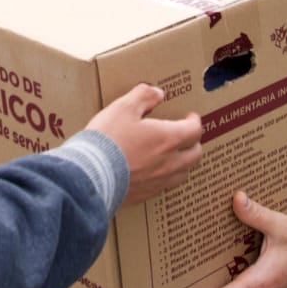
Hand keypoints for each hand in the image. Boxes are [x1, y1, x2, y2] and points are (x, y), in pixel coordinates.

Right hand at [84, 84, 201, 205]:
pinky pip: (164, 186)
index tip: (190, 118)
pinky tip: (153, 172)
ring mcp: (158, 181)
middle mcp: (169, 162)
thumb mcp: (123, 108)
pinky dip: (165, 177)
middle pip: (195, 155)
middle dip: (193, 143)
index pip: (194, 131)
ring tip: (174, 156)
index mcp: (168, 138)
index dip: (195, 122)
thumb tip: (156, 93)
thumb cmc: (108, 140)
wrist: (91, 174)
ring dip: (183, 163)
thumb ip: (143, 96)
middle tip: (186, 136)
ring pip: (183, 174)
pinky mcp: (145, 194)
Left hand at [179, 193, 286, 287]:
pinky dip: (222, 276)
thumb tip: (236, 199)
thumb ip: (258, 215)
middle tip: (166, 281)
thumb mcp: (283, 227)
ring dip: (207, 284)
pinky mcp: (260, 287)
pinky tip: (210, 259)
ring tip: (181, 268)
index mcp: (256, 285)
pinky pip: (235, 286)